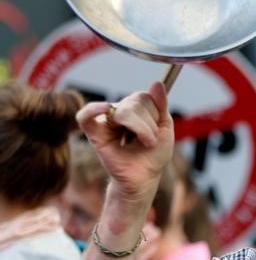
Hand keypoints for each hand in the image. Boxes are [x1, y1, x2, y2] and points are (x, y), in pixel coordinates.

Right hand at [76, 82, 173, 207]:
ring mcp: (107, 120)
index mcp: (137, 107)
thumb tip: (156, 82)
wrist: (144, 177)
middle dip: (148, 125)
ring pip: (122, 111)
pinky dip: (93, 110)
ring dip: (140, 128)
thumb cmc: (154, 154)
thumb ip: (161, 104)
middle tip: (150, 142)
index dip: (155, 114)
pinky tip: (104, 109)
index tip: (158, 131)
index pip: (145, 97)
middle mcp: (120, 110)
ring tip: (143, 143)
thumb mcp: (165, 127)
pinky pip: (86, 116)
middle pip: (135, 103)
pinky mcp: (94, 133)